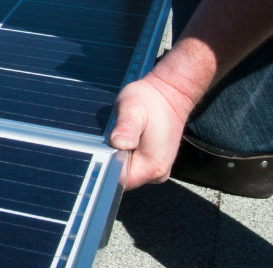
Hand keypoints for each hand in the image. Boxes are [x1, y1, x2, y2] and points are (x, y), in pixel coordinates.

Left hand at [109, 74, 197, 189]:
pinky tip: (127, 138)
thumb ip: (126, 127)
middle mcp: (157, 174)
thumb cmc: (150, 98)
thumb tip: (118, 143)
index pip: (117, 180)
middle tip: (112, 135)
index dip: (105, 164)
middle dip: (111, 159)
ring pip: (126, 172)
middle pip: (121, 178)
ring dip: (118, 156)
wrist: (170, 93)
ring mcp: (157, 170)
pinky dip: (126, 154)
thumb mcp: (132, 107)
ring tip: (121, 134)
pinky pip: (133, 166)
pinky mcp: (155, 164)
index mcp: (152, 167)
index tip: (102, 146)